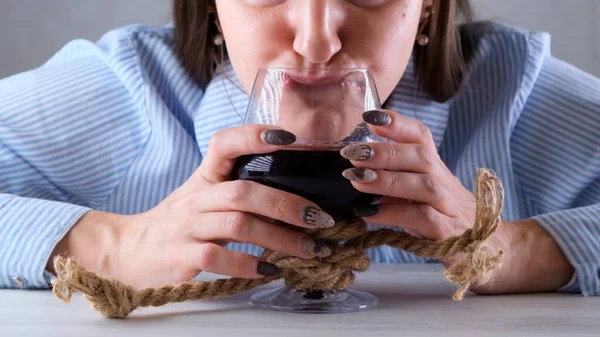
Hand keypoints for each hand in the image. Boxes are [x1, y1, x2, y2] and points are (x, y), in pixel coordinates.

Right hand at [50, 126, 333, 289]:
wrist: (130, 250)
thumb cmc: (181, 222)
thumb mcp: (205, 196)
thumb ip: (242, 189)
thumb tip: (300, 195)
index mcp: (205, 177)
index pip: (225, 143)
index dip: (254, 135)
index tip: (289, 138)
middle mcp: (196, 197)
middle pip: (245, 191)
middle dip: (287, 204)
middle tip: (320, 218)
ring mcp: (187, 227)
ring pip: (237, 225)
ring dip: (280, 238)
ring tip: (310, 249)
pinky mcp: (181, 257)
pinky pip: (217, 258)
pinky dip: (248, 264)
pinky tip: (270, 270)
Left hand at [339, 109, 574, 293]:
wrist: (485, 249)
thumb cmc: (439, 216)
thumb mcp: (415, 193)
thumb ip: (391, 179)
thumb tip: (353, 168)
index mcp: (434, 166)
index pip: (421, 135)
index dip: (397, 123)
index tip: (370, 116)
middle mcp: (444, 181)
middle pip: (421, 155)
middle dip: (384, 151)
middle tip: (351, 154)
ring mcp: (449, 206)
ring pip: (424, 185)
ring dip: (387, 179)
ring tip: (356, 178)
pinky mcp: (449, 232)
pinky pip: (423, 218)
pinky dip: (394, 213)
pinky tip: (368, 213)